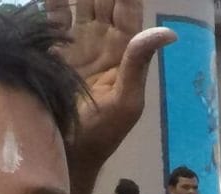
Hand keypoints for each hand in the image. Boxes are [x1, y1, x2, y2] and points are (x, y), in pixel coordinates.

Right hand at [45, 0, 176, 158]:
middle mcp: (100, 39)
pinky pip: (52, 14)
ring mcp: (76, 42)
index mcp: (123, 49)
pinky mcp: (51, 48)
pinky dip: (51, 0)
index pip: (127, 7)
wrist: (67, 153)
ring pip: (78, 0)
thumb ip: (140, 63)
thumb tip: (169, 33)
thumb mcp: (126, 101)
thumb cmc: (101, 133)